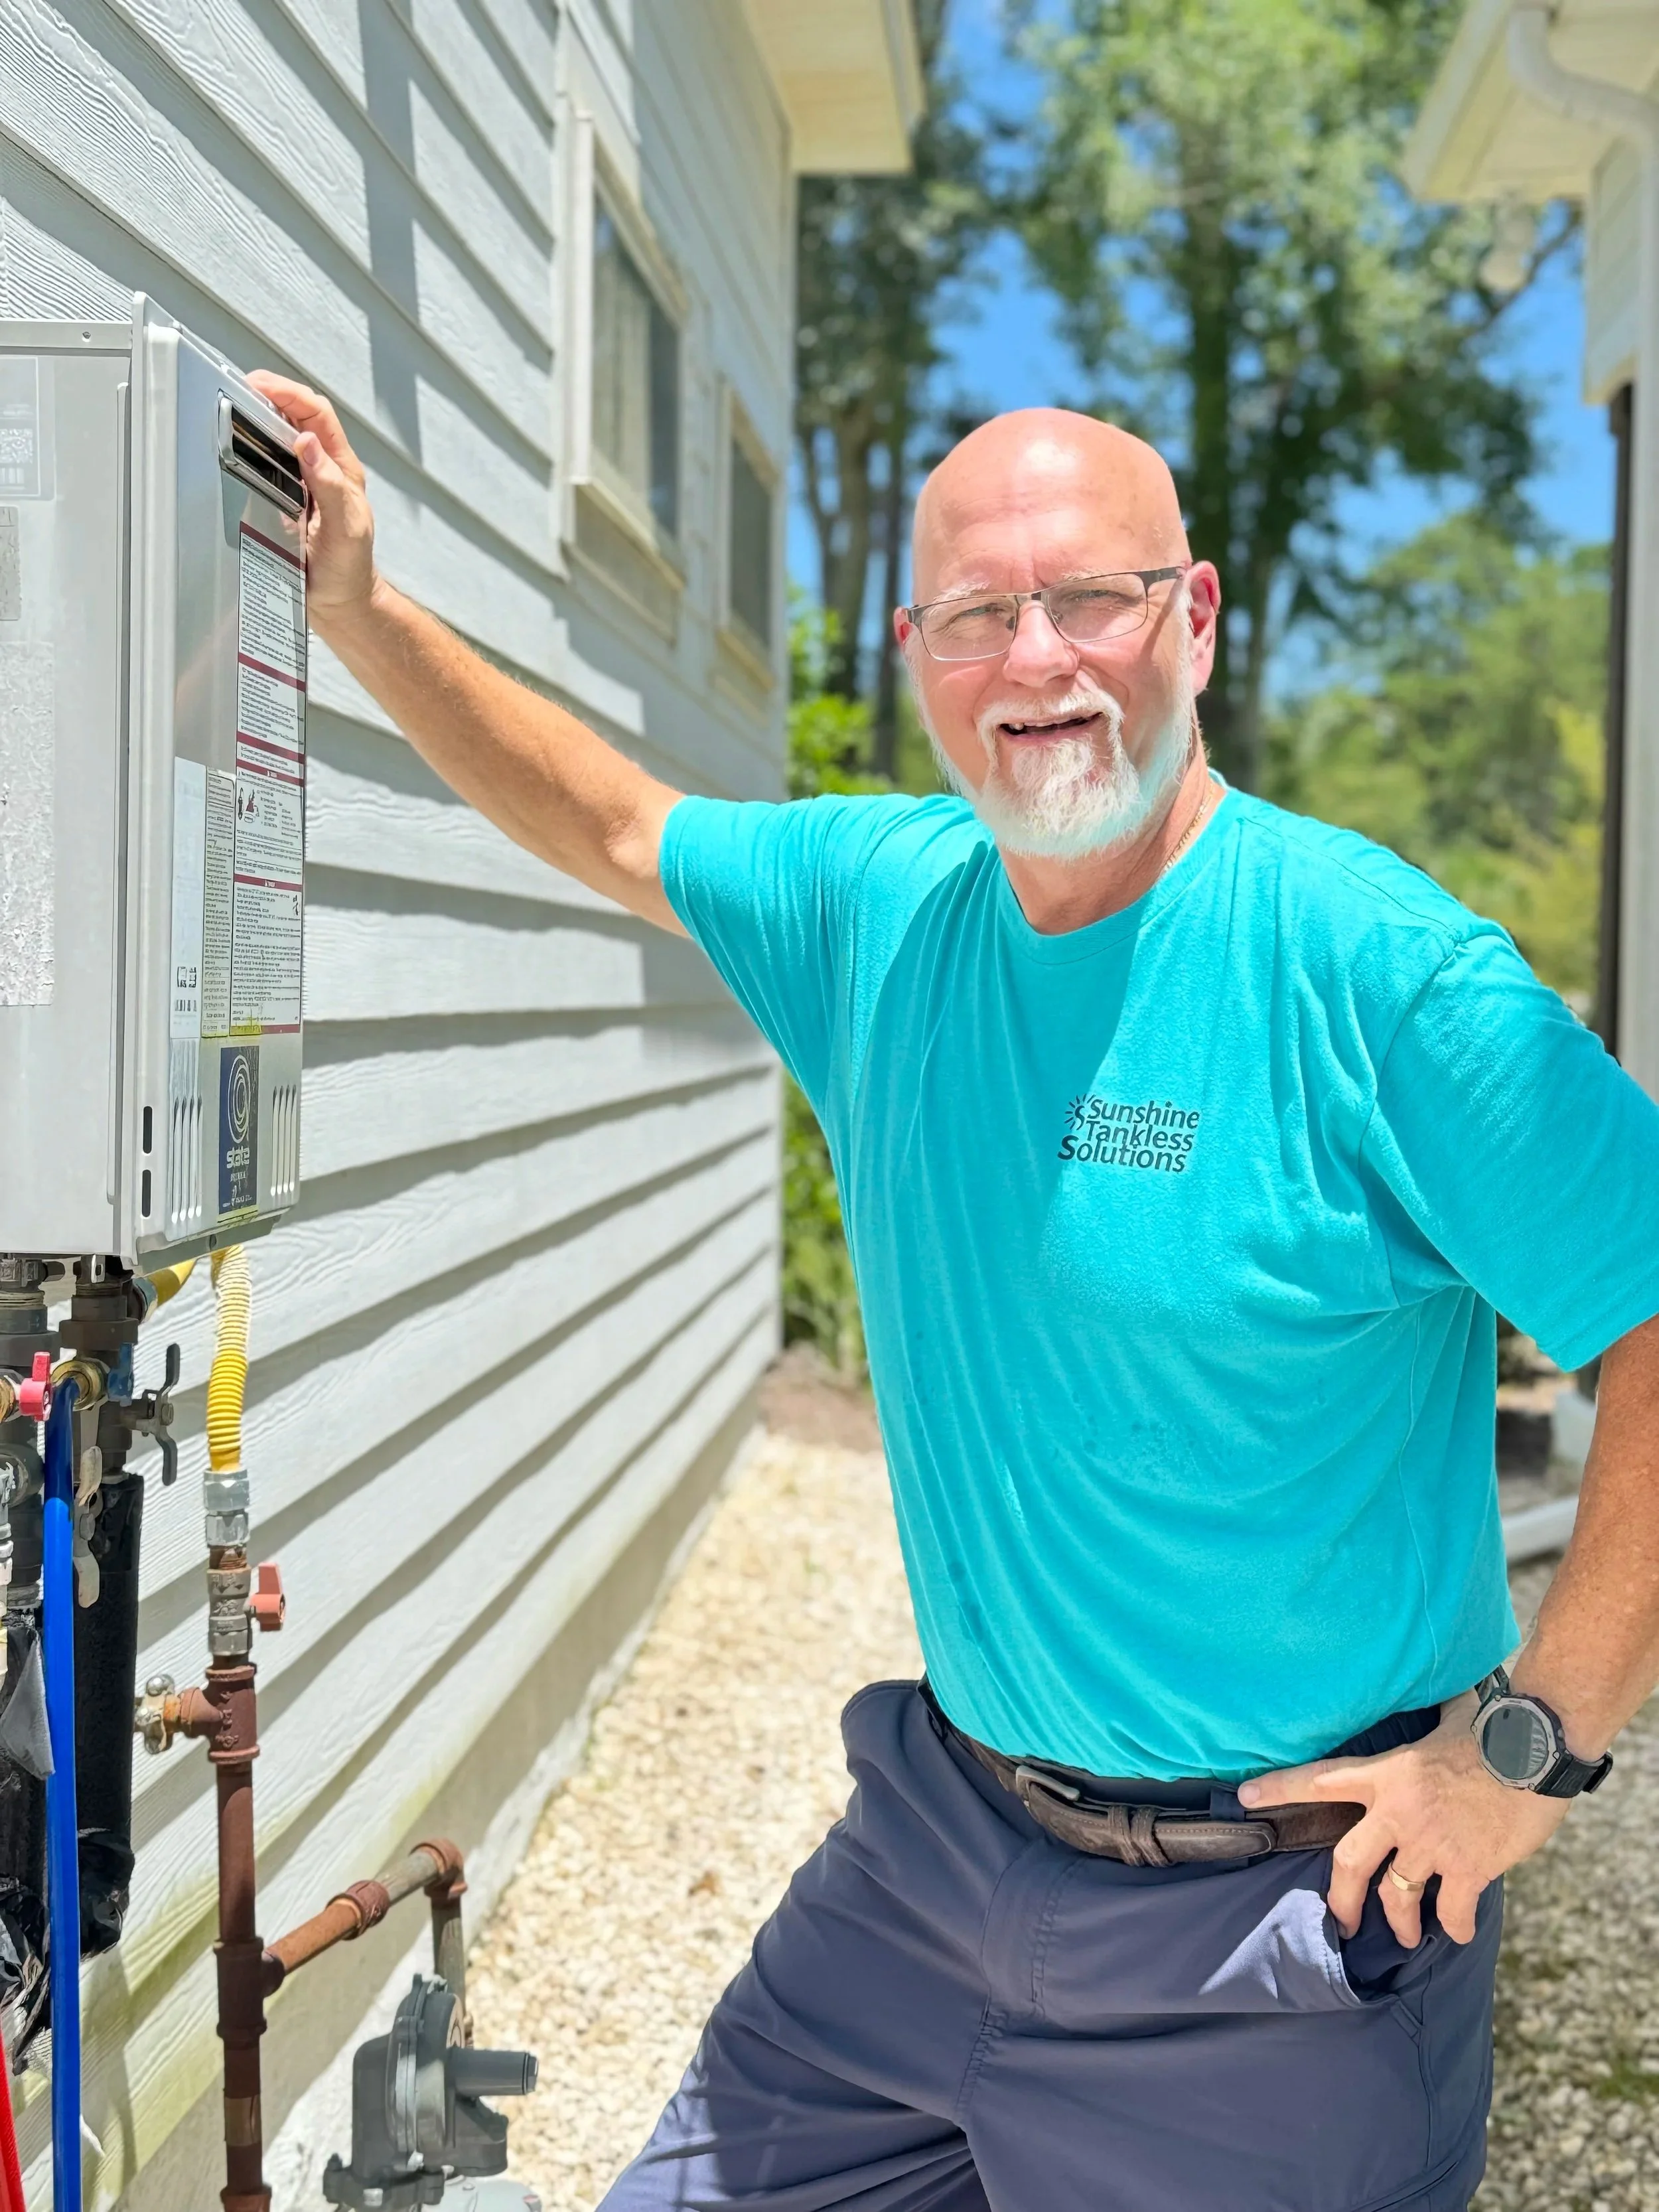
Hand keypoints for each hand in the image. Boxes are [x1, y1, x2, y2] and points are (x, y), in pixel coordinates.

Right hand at [244, 373, 377, 624]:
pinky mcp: (286, 498)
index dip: (289, 393)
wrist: (341, 603)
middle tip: (234, 389)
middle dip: (269, 395)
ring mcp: (304, 482)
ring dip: (258, 416)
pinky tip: (233, 445)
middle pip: (296, 415)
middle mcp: (323, 469)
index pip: (317, 413)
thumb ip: (330, 487)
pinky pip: (268, 462)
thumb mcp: (346, 530)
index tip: (258, 385)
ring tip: (229, 406)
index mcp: (341, 469)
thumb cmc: (349, 570)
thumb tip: (307, 442)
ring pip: (281, 435)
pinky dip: (251, 446)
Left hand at [1238, 1695, 1569, 1946]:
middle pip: (1349, 1863)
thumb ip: (1432, 1716)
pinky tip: (1459, 1931)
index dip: (1278, 1789)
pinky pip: (1452, 1911)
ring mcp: (1431, 1843)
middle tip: (1340, 1921)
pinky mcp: (1468, 1868)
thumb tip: (1443, 1684)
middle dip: (1341, 1899)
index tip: (1244, 1800)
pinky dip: (1455, 1926)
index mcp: (1387, 1774)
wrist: (1536, 1752)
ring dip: (1398, 1922)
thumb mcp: (1451, 1717)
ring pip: (1396, 1896)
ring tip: (1404, 1935)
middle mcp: (1399, 1811)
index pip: (1319, 1780)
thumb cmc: (1496, 1729)